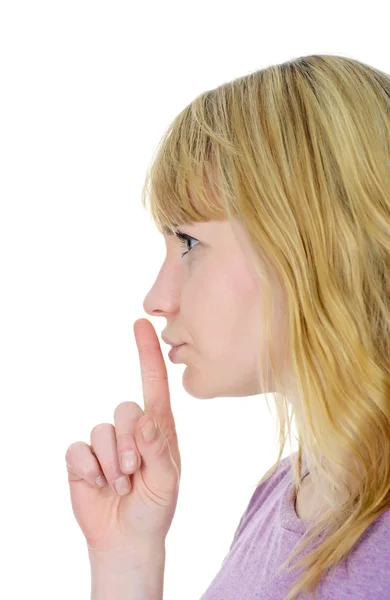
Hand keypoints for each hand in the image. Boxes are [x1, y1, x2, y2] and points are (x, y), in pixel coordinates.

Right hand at [65, 318, 180, 552]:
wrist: (127, 538)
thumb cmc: (155, 507)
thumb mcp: (167, 482)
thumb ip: (159, 450)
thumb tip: (146, 419)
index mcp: (158, 428)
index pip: (154, 383)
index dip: (148, 352)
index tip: (144, 323)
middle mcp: (131, 428)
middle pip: (125, 409)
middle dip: (129, 445)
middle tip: (134, 474)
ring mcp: (106, 441)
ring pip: (102, 431)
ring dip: (112, 464)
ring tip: (121, 486)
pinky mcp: (83, 456)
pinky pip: (79, 449)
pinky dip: (89, 470)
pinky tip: (98, 485)